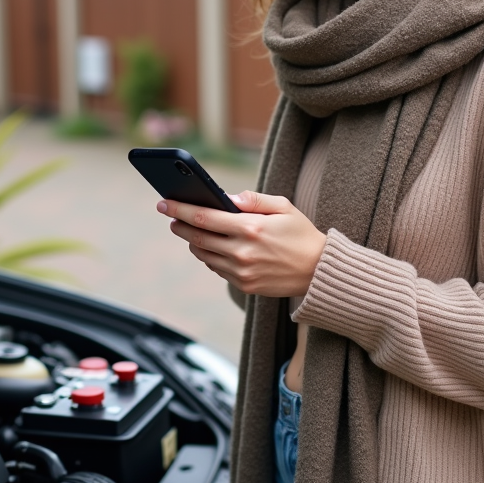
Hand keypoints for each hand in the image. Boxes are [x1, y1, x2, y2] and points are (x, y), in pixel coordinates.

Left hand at [156, 191, 327, 296]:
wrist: (318, 271)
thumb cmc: (301, 234)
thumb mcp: (283, 207)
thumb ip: (253, 199)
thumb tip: (225, 197)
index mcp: (251, 228)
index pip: (204, 217)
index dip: (180, 209)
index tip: (165, 203)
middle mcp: (242, 251)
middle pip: (197, 237)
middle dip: (180, 225)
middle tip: (171, 216)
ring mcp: (241, 271)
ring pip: (203, 254)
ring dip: (193, 241)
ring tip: (191, 230)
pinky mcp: (244, 285)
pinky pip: (216, 268)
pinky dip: (209, 256)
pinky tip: (211, 246)